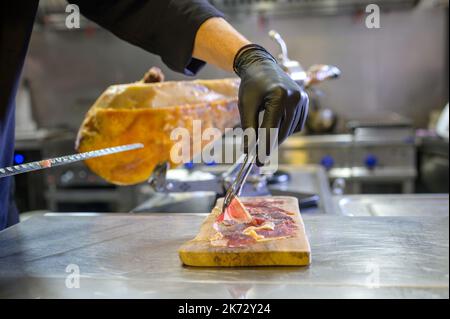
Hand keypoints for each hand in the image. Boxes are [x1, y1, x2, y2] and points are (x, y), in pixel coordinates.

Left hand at [234, 45, 308, 164]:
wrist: (262, 66)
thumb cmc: (251, 85)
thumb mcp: (246, 105)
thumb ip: (248, 128)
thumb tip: (249, 149)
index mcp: (279, 96)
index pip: (272, 129)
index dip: (264, 147)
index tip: (258, 161)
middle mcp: (295, 97)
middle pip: (282, 131)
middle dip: (270, 145)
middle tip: (258, 157)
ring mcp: (303, 99)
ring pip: (290, 130)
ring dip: (277, 136)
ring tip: (264, 136)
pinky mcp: (305, 102)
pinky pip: (296, 124)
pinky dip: (285, 129)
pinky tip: (276, 124)